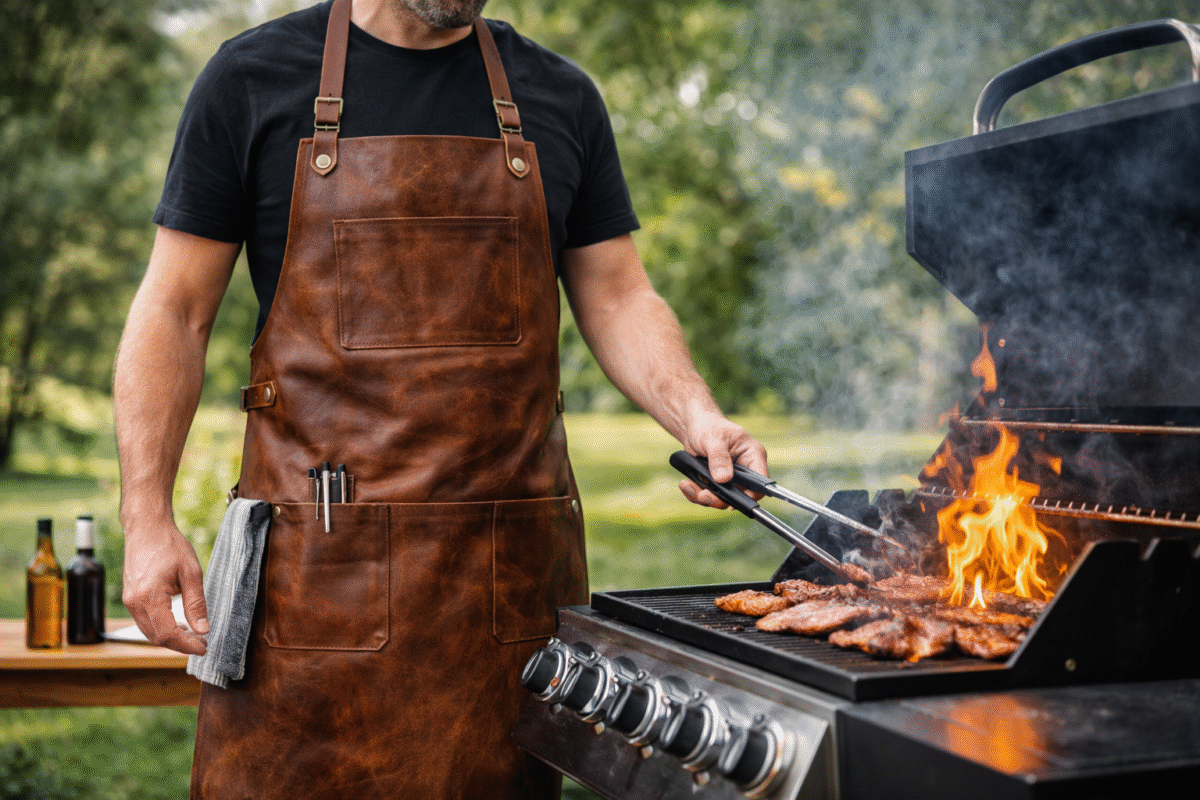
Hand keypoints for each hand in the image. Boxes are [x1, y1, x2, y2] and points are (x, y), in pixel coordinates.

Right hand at [122, 521, 209, 654]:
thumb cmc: (169, 545)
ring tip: (194, 636)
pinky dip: (162, 628)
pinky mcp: (130, 598)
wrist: (146, 529)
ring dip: (171, 638)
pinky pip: (145, 622)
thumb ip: (196, 603)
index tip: (204, 647)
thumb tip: (203, 630)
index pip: (167, 634)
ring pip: (149, 632)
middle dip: (180, 645)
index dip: (186, 645)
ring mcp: (129, 601)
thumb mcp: (191, 572)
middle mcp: (134, 603)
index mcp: (149, 596)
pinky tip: (179, 625)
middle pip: (156, 637)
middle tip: (202, 644)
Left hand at [677, 409, 768, 508]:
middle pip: (740, 496)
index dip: (751, 494)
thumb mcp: (714, 439)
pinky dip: (695, 493)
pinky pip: (709, 496)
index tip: (732, 499)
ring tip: (686, 486)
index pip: (760, 481)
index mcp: (752, 456)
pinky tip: (685, 484)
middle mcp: (744, 471)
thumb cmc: (708, 427)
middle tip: (703, 495)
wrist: (693, 428)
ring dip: (704, 497)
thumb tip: (723, 479)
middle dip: (720, 499)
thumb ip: (719, 458)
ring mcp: (730, 480)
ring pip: (722, 499)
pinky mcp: (716, 484)